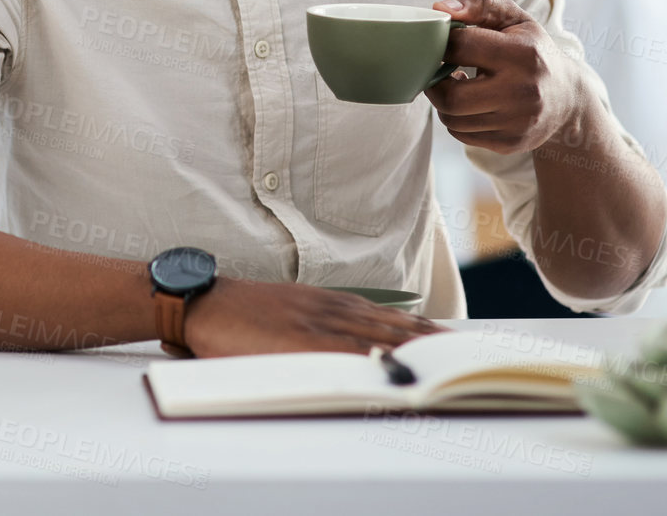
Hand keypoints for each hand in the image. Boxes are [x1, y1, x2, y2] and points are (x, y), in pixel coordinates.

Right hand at [181, 279, 442, 357]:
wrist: (205, 302)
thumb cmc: (242, 311)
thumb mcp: (288, 308)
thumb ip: (317, 320)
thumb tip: (347, 340)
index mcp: (327, 302)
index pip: (386, 315)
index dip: (419, 326)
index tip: (447, 335)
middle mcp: (330, 309)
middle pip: (391, 325)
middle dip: (428, 338)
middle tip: (461, 351)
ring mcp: (317, 323)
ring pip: (376, 336)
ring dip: (413, 347)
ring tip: (444, 358)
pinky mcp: (301, 341)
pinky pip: (345, 351)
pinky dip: (375, 358)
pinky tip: (397, 365)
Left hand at [425, 0, 585, 155]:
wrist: (568, 97)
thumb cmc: (532, 50)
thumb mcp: (514, 18)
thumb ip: (479, 2)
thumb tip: (440, 7)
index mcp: (523, 53)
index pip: (460, 46)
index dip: (443, 43)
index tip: (444, 44)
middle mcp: (523, 91)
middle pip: (451, 96)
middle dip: (435, 83)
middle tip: (439, 71)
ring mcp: (518, 122)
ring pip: (452, 119)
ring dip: (444, 102)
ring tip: (456, 86)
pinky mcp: (511, 142)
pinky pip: (462, 135)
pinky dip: (456, 120)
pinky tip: (470, 104)